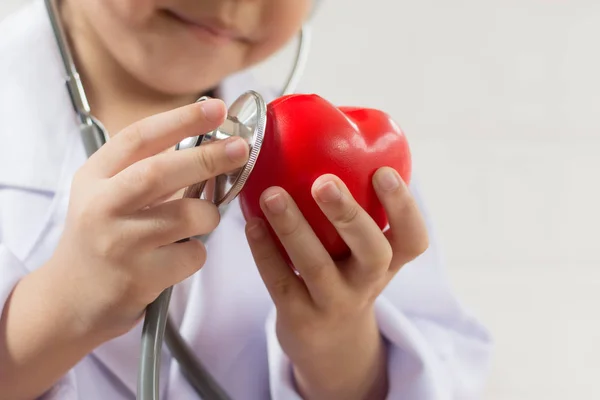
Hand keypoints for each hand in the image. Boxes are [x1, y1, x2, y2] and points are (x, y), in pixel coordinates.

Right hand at [48, 99, 249, 339]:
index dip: (181, 119)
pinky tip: (178, 256)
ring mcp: (120, 243)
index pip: (139, 137)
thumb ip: (146, 168)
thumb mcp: (107, 194)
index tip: (215, 108)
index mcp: (94, 177)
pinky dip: (197, 252)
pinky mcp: (139, 277)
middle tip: (240, 148)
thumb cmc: (101, 238)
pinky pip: (192, 255)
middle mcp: (102, 206)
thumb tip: (209, 143)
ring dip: (208, 215)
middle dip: (207, 157)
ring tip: (200, 220)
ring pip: (188, 216)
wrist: (71, 299)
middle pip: (160, 171)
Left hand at [245, 167, 428, 399]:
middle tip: (324, 183)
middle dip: (349, 215)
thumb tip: (328, 142)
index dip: (403, 206)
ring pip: (318, 267)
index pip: (413, 238)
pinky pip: (281, 282)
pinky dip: (265, 251)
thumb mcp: (361, 254)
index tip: (383, 172)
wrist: (330, 344)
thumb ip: (355, 213)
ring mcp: (335, 304)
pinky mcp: (301, 318)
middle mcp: (368, 283)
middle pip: (372, 252)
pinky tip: (251, 223)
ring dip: (294, 228)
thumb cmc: (344, 276)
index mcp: (389, 262)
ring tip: (272, 195)